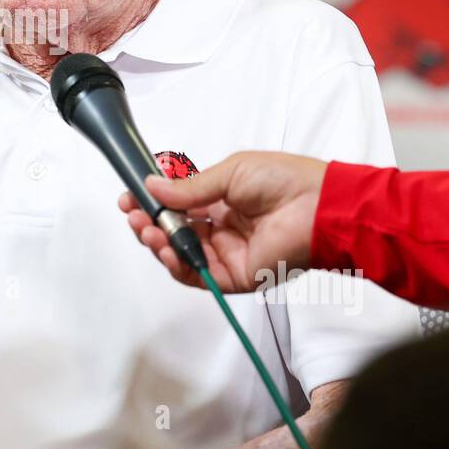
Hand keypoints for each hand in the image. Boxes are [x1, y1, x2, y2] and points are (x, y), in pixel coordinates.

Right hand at [118, 151, 326, 293]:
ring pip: (181, 254)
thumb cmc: (283, 181)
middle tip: (132, 214)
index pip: (178, 205)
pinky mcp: (235, 276)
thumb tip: (152, 186)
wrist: (318, 209)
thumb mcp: (230, 173)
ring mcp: (227, 253)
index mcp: (222, 199)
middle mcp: (222, 227)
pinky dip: (176, 264)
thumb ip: (189, 188)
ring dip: (157, 242)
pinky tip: (165, 247)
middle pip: (174, 231)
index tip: (130, 197)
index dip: (153, 202)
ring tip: (145, 229)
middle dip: (149, 223)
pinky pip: (198, 275)